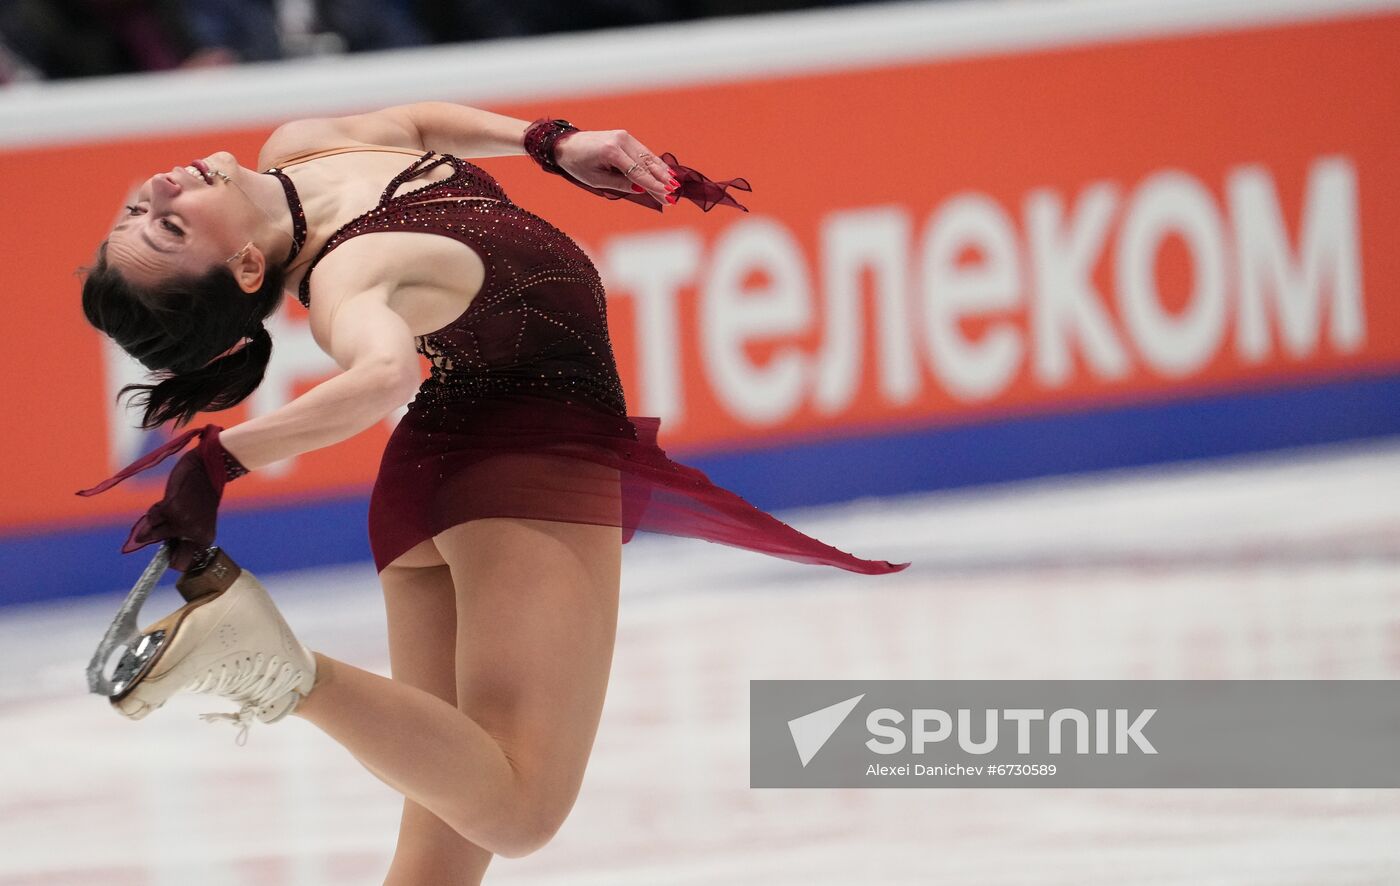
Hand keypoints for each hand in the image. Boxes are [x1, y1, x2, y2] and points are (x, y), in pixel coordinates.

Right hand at [76, 424, 248, 571]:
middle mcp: (193, 535)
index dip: (171, 559)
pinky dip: (154, 509)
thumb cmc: (202, 493)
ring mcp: (181, 524)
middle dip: (159, 540)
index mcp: (204, 540)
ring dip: (155, 519)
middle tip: (166, 521)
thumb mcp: (196, 517)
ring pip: (152, 532)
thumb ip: (178, 533)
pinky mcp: (170, 511)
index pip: (182, 564)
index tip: (166, 555)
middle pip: (164, 551)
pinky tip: (167, 498)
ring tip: (169, 505)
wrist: (209, 467)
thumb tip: (142, 543)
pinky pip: (151, 517)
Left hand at [553, 129, 677, 206]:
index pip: (638, 172)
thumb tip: (641, 188)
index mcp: (611, 151)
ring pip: (648, 156)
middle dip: (662, 181)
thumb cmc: (578, 165)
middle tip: (674, 195)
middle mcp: (621, 140)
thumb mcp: (596, 180)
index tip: (667, 195)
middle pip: (646, 164)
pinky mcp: (625, 136)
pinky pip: (643, 152)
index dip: (654, 185)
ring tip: (675, 186)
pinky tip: (665, 172)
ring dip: (662, 172)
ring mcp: (624, 136)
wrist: (567, 144)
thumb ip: (619, 183)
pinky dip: (654, 163)